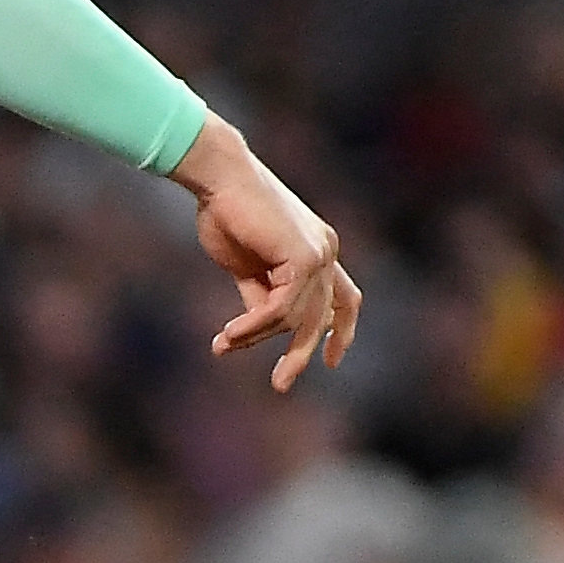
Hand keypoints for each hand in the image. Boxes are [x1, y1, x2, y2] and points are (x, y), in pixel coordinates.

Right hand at [174, 115, 360, 392]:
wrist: (219, 177)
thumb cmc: (226, 213)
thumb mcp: (247, 265)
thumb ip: (261, 294)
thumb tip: (261, 328)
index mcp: (319, 249)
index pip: (344, 298)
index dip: (341, 331)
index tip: (331, 361)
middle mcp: (326, 251)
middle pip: (325, 316)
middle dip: (302, 353)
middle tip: (281, 384)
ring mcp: (320, 253)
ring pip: (296, 317)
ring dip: (255, 336)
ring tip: (224, 343)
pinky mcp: (304, 257)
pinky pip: (281, 309)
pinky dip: (254, 326)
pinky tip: (230, 334)